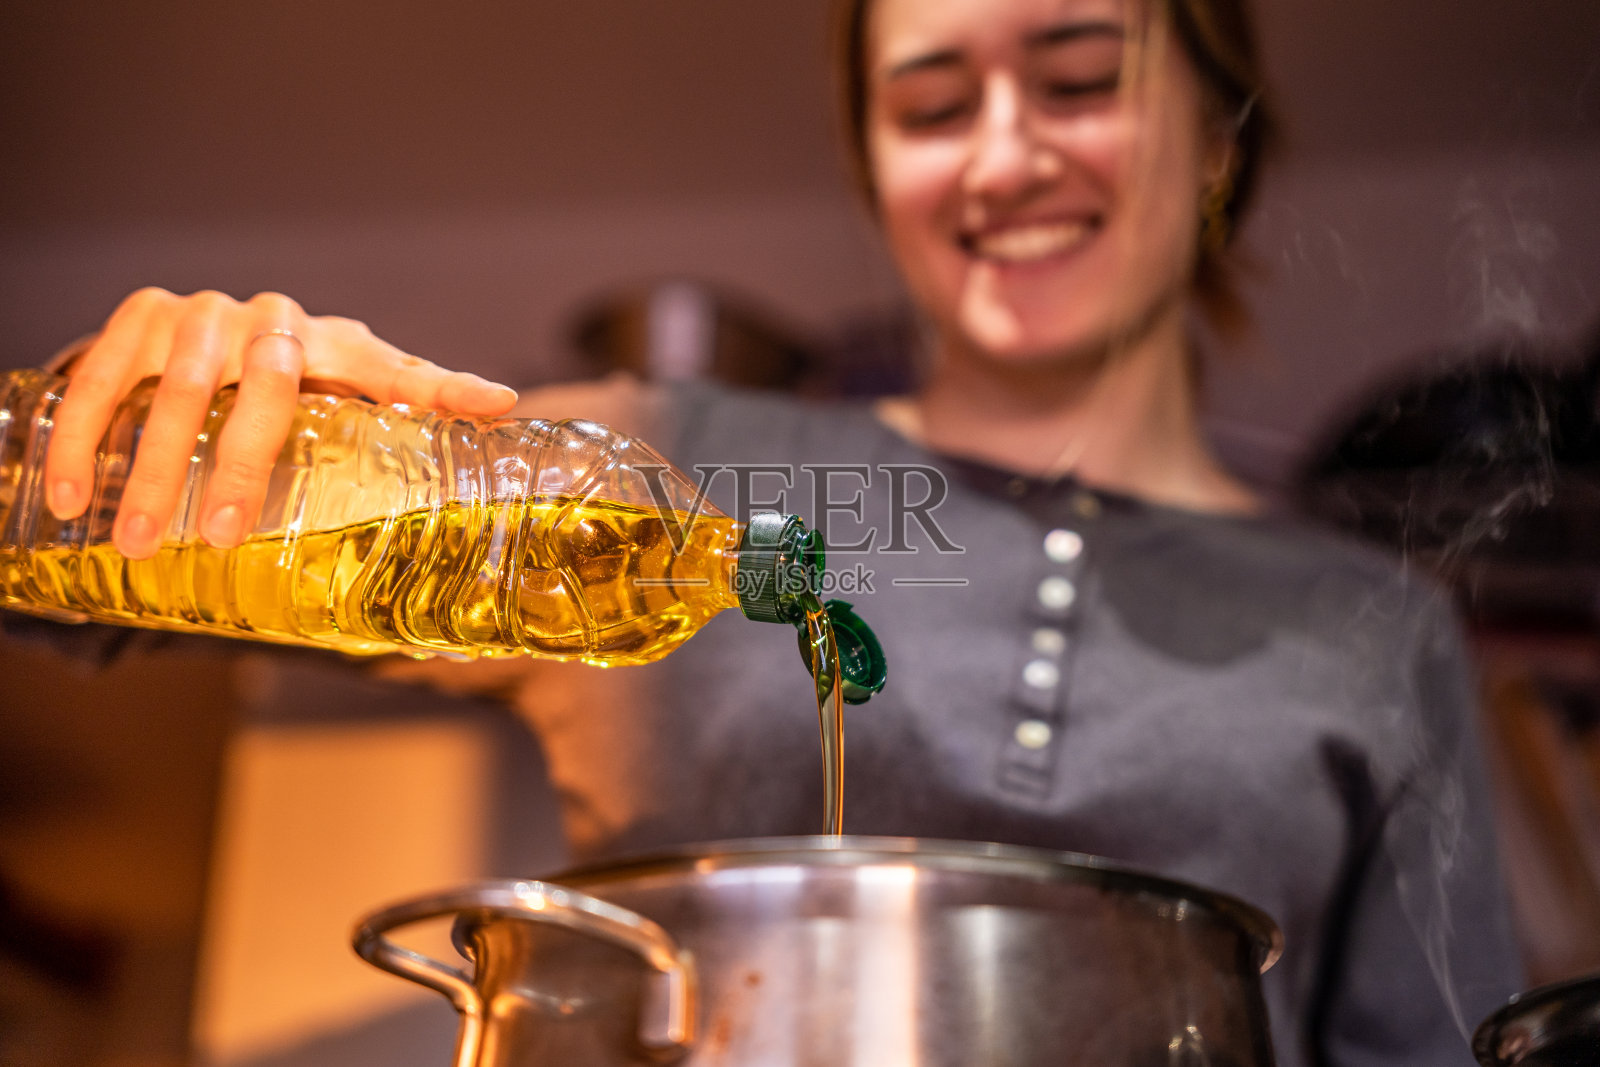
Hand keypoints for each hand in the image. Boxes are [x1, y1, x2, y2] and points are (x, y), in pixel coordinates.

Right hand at [45, 287, 518, 558]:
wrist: (202, 341)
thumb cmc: (293, 379)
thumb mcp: (348, 394)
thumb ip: (410, 408)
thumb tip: (500, 415)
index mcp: (335, 343)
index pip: (392, 367)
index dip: (439, 389)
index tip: (490, 410)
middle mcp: (272, 318)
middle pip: (265, 385)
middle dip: (239, 464)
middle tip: (220, 536)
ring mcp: (201, 313)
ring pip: (177, 390)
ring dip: (150, 468)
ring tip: (137, 539)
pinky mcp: (139, 317)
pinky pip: (104, 377)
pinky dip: (81, 439)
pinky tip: (71, 495)